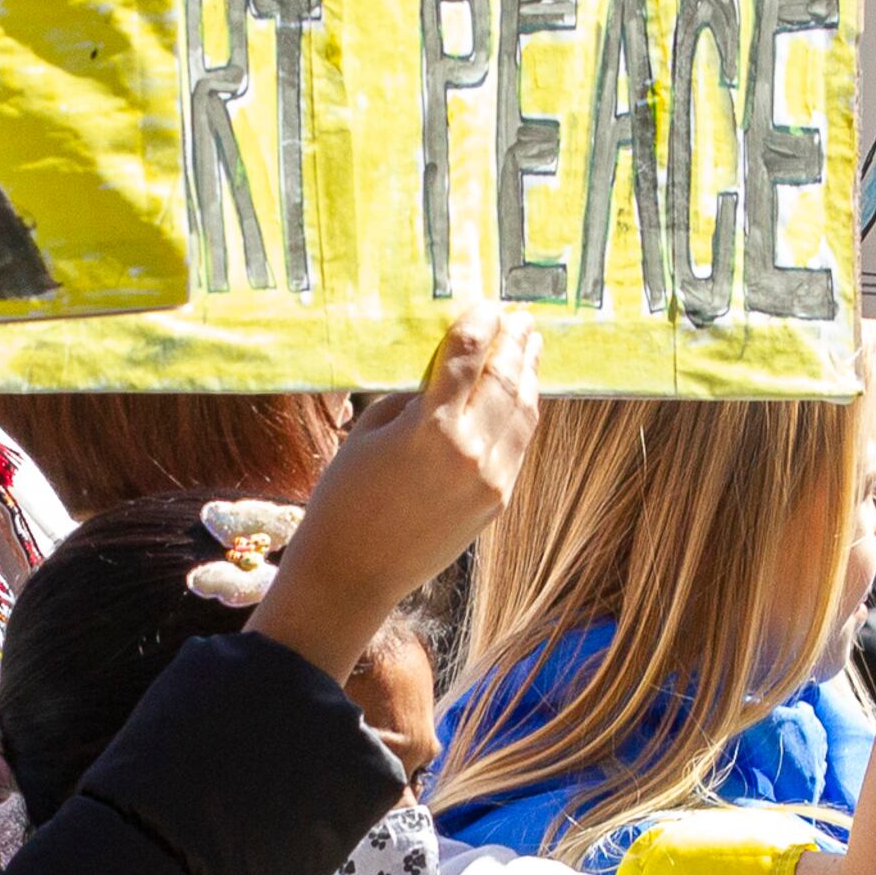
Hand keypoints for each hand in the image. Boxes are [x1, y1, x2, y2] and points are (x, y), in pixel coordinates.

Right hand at [252, 304, 540, 683]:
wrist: (354, 571)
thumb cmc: (345, 496)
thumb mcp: (370, 432)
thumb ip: (413, 397)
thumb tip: (445, 369)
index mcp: (430, 427)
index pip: (467, 356)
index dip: (478, 323)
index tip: (484, 304)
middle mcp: (470, 451)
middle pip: (505, 378)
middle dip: (514, 341)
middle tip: (519, 316)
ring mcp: (491, 479)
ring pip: (523, 412)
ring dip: (529, 373)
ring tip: (530, 345)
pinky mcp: (497, 501)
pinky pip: (519, 444)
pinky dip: (524, 412)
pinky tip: (521, 393)